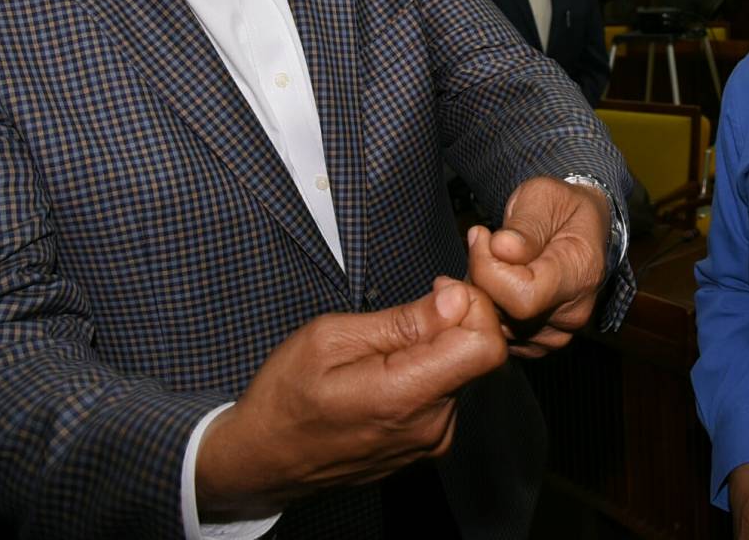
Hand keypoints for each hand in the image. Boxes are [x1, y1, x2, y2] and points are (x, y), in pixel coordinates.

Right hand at [195, 278, 506, 517]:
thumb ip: (400, 322)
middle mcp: (429, 426)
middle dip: (453, 322)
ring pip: (462, 373)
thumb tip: (455, 299)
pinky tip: (389, 370)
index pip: (486, 346)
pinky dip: (429, 372)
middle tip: (407, 309)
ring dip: (437, 348)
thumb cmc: (284, 397)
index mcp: (404, 396)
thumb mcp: (329, 339)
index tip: (439, 290)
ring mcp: (429, 442)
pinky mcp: (426, 447)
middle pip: (477, 356)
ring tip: (385, 347)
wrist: (262, 459)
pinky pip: (446, 395)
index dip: (472, 306)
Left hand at [466, 176, 609, 357]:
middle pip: (507, 316)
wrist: (577, 225)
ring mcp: (558, 332)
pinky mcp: (540, 342)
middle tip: (482, 244)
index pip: (523, 297)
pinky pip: (500, 337)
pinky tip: (496, 283)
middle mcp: (574, 312)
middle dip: (481, 279)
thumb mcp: (543, 196)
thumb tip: (502, 249)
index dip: (489, 270)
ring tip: (491, 261)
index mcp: (581, 272)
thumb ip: (524, 224)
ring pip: (498, 329)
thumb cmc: (559, 206)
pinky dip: (490, 311)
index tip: (482, 236)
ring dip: (482, 295)